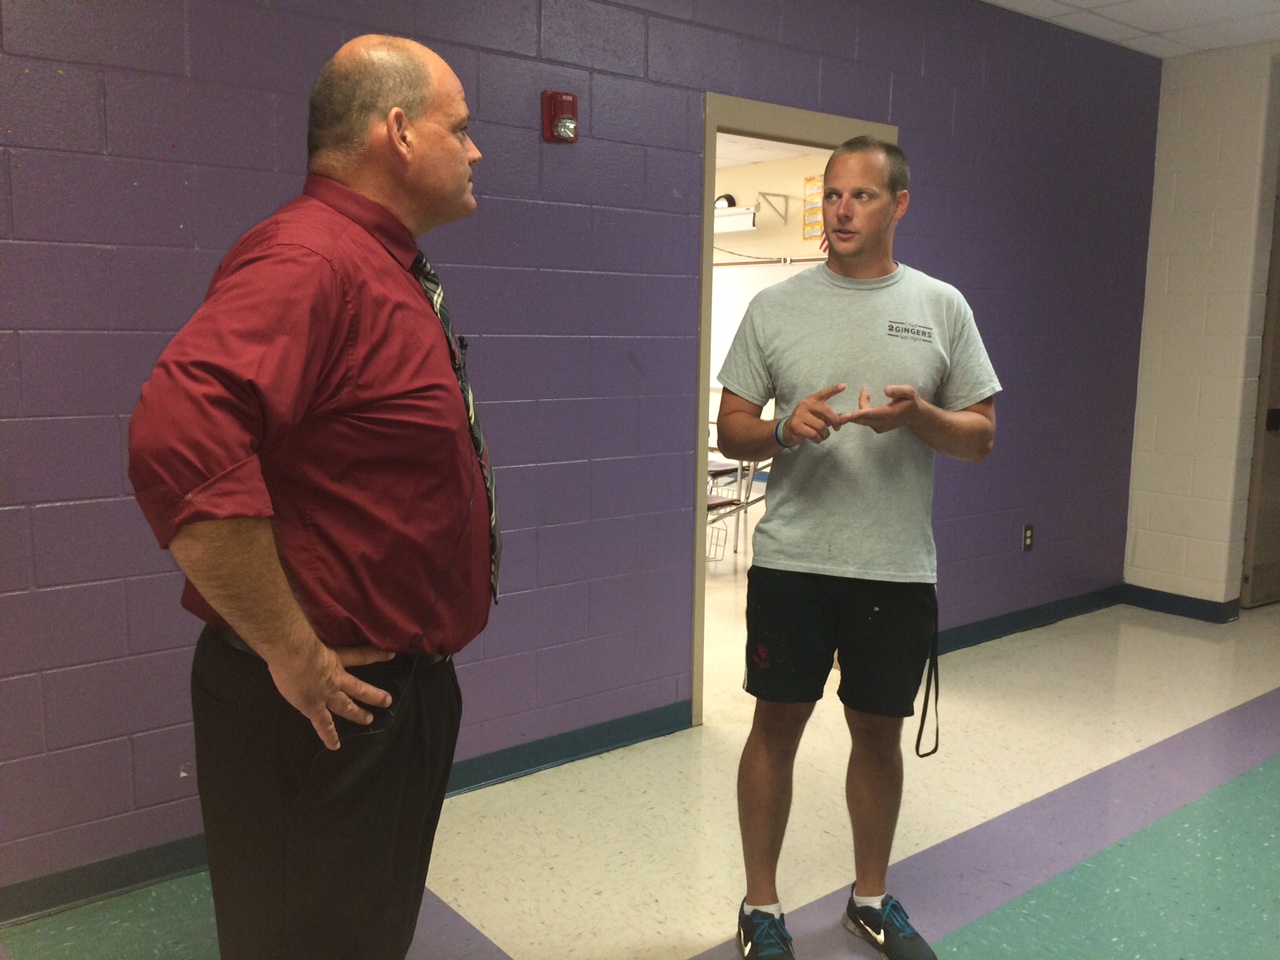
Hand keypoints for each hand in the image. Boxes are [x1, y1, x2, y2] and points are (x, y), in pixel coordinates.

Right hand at [267, 641, 395, 749]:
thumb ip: (313, 633)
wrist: (292, 653)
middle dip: (373, 695)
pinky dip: (329, 736)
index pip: (360, 655)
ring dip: (358, 714)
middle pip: (359, 687)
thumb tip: (309, 624)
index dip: (376, 655)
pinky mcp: (313, 707)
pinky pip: (323, 725)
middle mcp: (335, 678)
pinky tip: (335, 746)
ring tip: (370, 720)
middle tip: (387, 700)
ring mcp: (326, 694)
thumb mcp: (311, 633)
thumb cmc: (298, 638)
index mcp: (334, 658)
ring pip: (346, 706)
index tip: (391, 655)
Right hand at [782, 383, 847, 445]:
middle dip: (835, 422)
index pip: (824, 393)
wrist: (788, 431)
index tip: (844, 386)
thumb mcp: (820, 418)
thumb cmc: (807, 423)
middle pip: (827, 412)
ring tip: (822, 435)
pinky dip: (818, 439)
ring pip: (821, 426)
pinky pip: (814, 434)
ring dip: (825, 434)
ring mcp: (800, 414)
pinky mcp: (796, 425)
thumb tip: (848, 417)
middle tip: (837, 429)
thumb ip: (833, 417)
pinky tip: (816, 439)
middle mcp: (805, 404)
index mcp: (812, 400)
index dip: (834, 389)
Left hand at [843, 384, 920, 433]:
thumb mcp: (909, 392)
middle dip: (852, 416)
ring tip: (864, 393)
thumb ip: (898, 390)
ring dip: (858, 409)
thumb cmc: (911, 401)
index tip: (852, 414)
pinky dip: (860, 412)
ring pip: (862, 420)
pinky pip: (864, 421)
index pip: (874, 414)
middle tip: (840, 415)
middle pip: (864, 419)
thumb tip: (885, 389)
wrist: (914, 416)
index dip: (863, 413)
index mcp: (891, 414)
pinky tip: (867, 399)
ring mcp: (879, 427)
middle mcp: (883, 423)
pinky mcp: (876, 428)